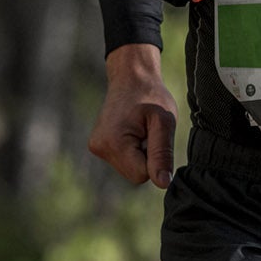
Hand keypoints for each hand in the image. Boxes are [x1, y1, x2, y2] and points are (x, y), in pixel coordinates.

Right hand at [88, 43, 177, 188]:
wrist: (131, 77)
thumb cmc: (150, 95)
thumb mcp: (164, 122)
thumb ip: (162, 153)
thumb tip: (163, 184)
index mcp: (114, 143)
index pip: (142, 175)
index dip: (155, 159)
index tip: (153, 135)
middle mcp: (100, 148)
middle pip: (135, 174)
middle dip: (147, 157)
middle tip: (148, 130)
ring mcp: (96, 147)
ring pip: (130, 169)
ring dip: (141, 154)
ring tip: (140, 129)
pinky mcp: (98, 146)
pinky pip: (124, 161)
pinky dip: (133, 150)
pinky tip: (133, 130)